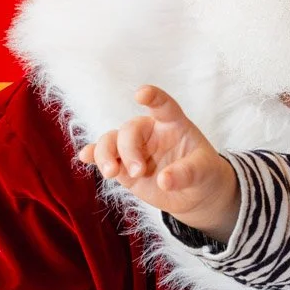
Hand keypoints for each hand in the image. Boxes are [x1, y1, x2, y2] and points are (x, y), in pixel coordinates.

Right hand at [77, 85, 238, 239]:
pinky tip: (85, 157)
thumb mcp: (204, 171)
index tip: (142, 94)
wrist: (194, 194)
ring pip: (111, 141)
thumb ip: (186, 173)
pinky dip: (93, 155)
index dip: (153, 97)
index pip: (162, 105)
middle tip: (139, 172)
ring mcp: (133, 148)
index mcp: (172, 124)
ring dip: (106, 154)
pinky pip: (103, 156)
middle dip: (129, 150)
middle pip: (129, 130)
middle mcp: (149, 132)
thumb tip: (163, 181)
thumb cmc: (203, 173)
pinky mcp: (123, 166)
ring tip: (112, 173)